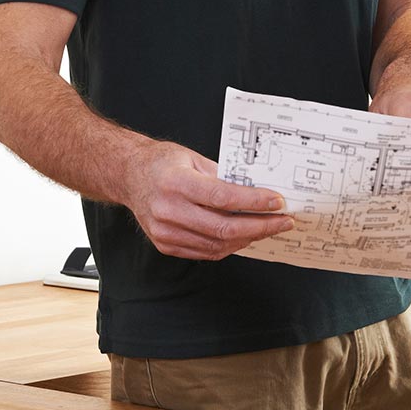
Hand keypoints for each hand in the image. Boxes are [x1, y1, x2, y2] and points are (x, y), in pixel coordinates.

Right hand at [121, 141, 293, 260]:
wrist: (128, 176)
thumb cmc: (161, 163)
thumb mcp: (193, 158)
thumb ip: (222, 175)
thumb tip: (256, 189)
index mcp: (176, 183)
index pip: (223, 197)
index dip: (254, 202)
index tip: (277, 202)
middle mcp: (169, 210)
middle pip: (224, 227)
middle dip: (260, 226)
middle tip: (282, 221)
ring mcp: (165, 231)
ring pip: (217, 244)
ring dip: (248, 238)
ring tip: (267, 228)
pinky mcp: (165, 244)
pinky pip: (205, 251)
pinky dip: (228, 245)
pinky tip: (243, 236)